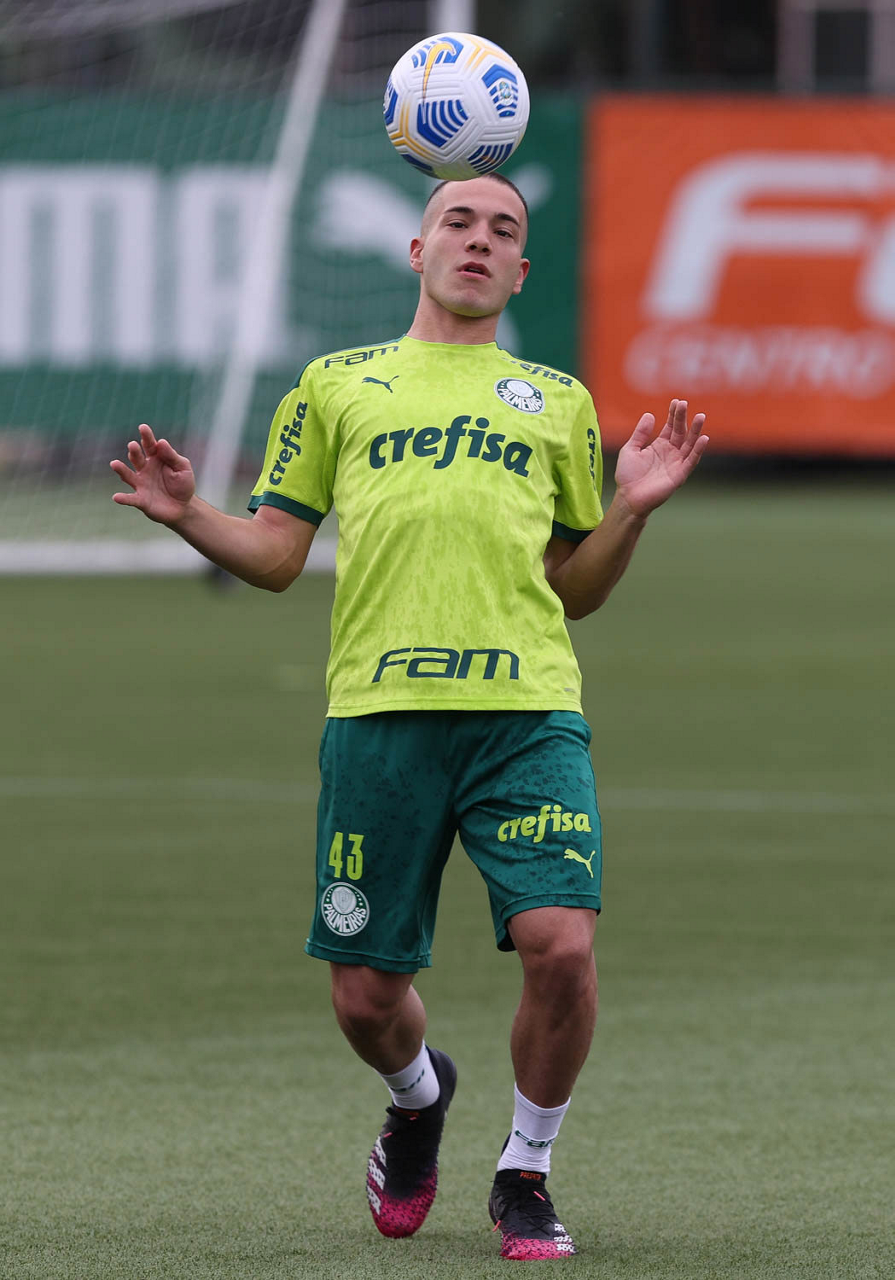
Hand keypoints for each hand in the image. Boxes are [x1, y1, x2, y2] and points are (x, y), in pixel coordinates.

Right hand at [110, 424, 195, 525]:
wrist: (183, 507)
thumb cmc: (183, 485)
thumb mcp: (183, 468)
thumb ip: (172, 456)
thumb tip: (161, 441)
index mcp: (156, 459)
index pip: (150, 445)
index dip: (146, 436)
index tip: (143, 427)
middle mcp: (145, 469)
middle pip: (137, 458)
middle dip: (134, 451)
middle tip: (132, 445)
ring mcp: (141, 484)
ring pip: (128, 475)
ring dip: (121, 470)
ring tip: (114, 464)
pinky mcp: (141, 500)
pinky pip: (131, 499)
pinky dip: (123, 498)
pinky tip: (116, 497)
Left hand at [614, 399, 708, 518]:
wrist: (628, 498)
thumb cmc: (628, 476)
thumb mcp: (630, 449)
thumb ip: (640, 433)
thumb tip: (650, 415)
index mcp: (659, 446)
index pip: (670, 427)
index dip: (673, 415)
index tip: (676, 402)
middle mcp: (670, 453)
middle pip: (680, 432)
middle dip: (683, 418)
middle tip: (685, 403)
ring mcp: (676, 463)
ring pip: (689, 444)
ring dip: (695, 431)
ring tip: (700, 417)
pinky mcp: (679, 475)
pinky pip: (691, 461)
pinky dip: (698, 450)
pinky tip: (703, 439)